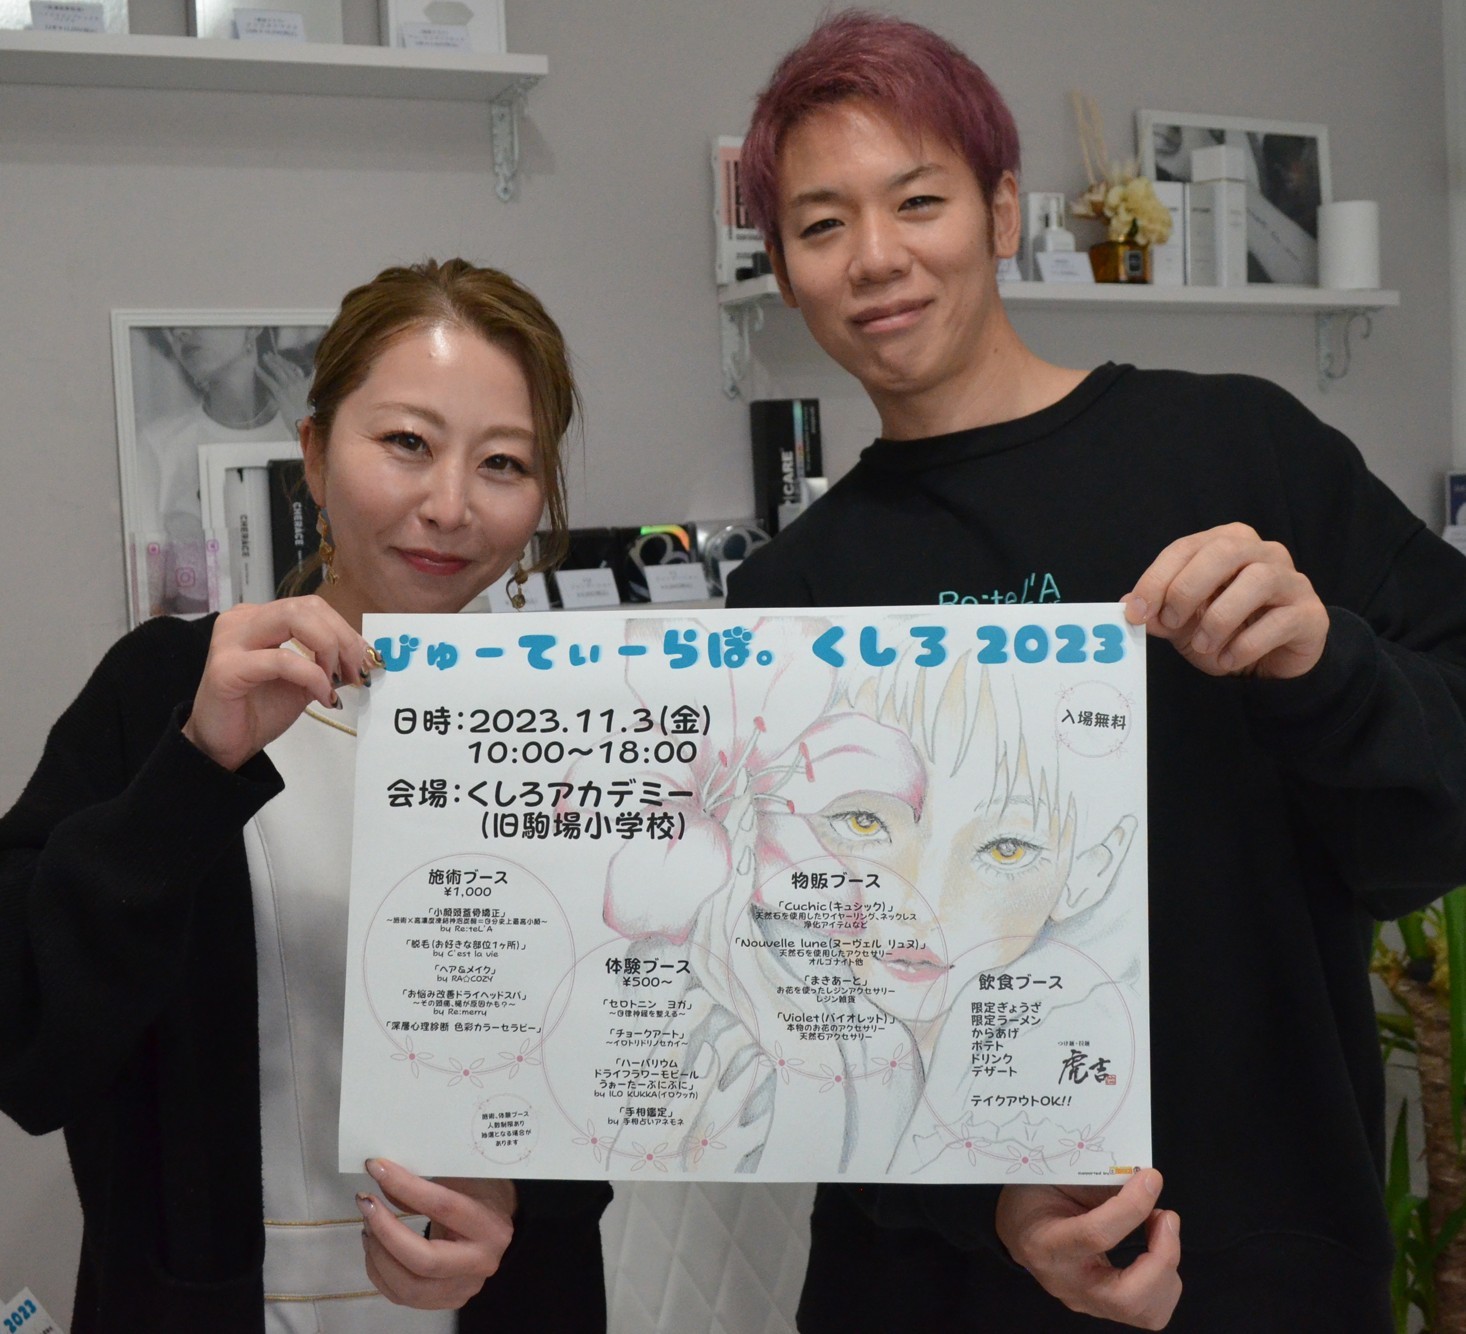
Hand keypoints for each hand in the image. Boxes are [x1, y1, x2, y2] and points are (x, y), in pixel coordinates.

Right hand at [181, 596, 375, 770]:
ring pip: (294, 620)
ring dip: (329, 649)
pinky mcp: (227, 668)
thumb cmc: (259, 711)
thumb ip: (326, 662)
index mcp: (258, 617)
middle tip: (357, 671)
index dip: (345, 629)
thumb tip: (364, 655)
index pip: (311, 607)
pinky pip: (283, 660)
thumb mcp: (303, 681)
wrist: (224, 745)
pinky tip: (324, 697)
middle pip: (306, 608)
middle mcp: (241, 620)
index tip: (366, 660)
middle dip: (342, 638)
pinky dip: (312, 676)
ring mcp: (230, 640)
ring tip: (338, 681)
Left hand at [257, 349, 311, 432]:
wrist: (311, 426)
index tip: (284, 360)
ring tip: (265, 357)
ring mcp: (290, 388)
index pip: (298, 371)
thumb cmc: (315, 419)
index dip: (290, 365)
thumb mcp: (317, 404)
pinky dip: (263, 375)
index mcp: (309, 386)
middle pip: (288, 369)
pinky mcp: (281, 395)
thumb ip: (311, 393)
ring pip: (279, 372)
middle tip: (270, 354)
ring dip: (271, 364)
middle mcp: (300, 384)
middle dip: (279, 361)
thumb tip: (309, 389)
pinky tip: (257, 369)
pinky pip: (271, 382)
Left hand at [357, 1158, 516, 1308]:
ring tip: (368, 1224)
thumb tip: (382, 1177)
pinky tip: (374, 1246)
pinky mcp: (444, 1302)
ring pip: (408, 1286)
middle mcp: (480, 1263)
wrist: (496, 1226)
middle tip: (366, 1204)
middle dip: (386, 1231)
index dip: (405, 1187)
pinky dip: (379, 1271)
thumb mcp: (459, 1177)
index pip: (443, 1207)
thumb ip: (424, 1181)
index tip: (376, 1167)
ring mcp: (462, 1289)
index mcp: (489, 1226)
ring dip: (378, 1254)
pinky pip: (401, 1296)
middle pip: (425, 1260)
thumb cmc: (479, 1193)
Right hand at [996, 1170, 1180, 1329]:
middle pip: (1127, 1296)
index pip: (1096, 1236)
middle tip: (1166, 1216)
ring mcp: (1087, 1302)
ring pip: (1144, 1310)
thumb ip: (1097, 1180)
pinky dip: (1165, 1279)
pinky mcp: (1105, 1307)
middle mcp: (1067, 1283)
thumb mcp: (1056, 1177)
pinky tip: (1155, 1248)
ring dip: (1167, 1268)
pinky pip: (1149, 1311)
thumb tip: (1144, 1179)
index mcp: (1046, 1244)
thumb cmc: (1036, 1194)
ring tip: (1161, 1227)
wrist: (1019, 1229)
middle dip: (1162, 1257)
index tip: (1151, 1179)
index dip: (1131, 1207)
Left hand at [1123, 523, 1327, 678]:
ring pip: (1258, 580)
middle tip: (1171, 622)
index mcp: (1226, 544)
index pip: (1186, 547)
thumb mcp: (1185, 624)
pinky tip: (1228, 660)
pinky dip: (1247, 644)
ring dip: (1220, 617)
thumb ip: (1160, 613)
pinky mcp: (1310, 613)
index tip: (1136, 611)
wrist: (1272, 664)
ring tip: (1203, 646)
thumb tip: (1130, 605)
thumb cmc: (1226, 633)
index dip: (1156, 578)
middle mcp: (1263, 553)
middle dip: (1188, 588)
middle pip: (1224, 552)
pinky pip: (1280, 620)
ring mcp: (1291, 580)